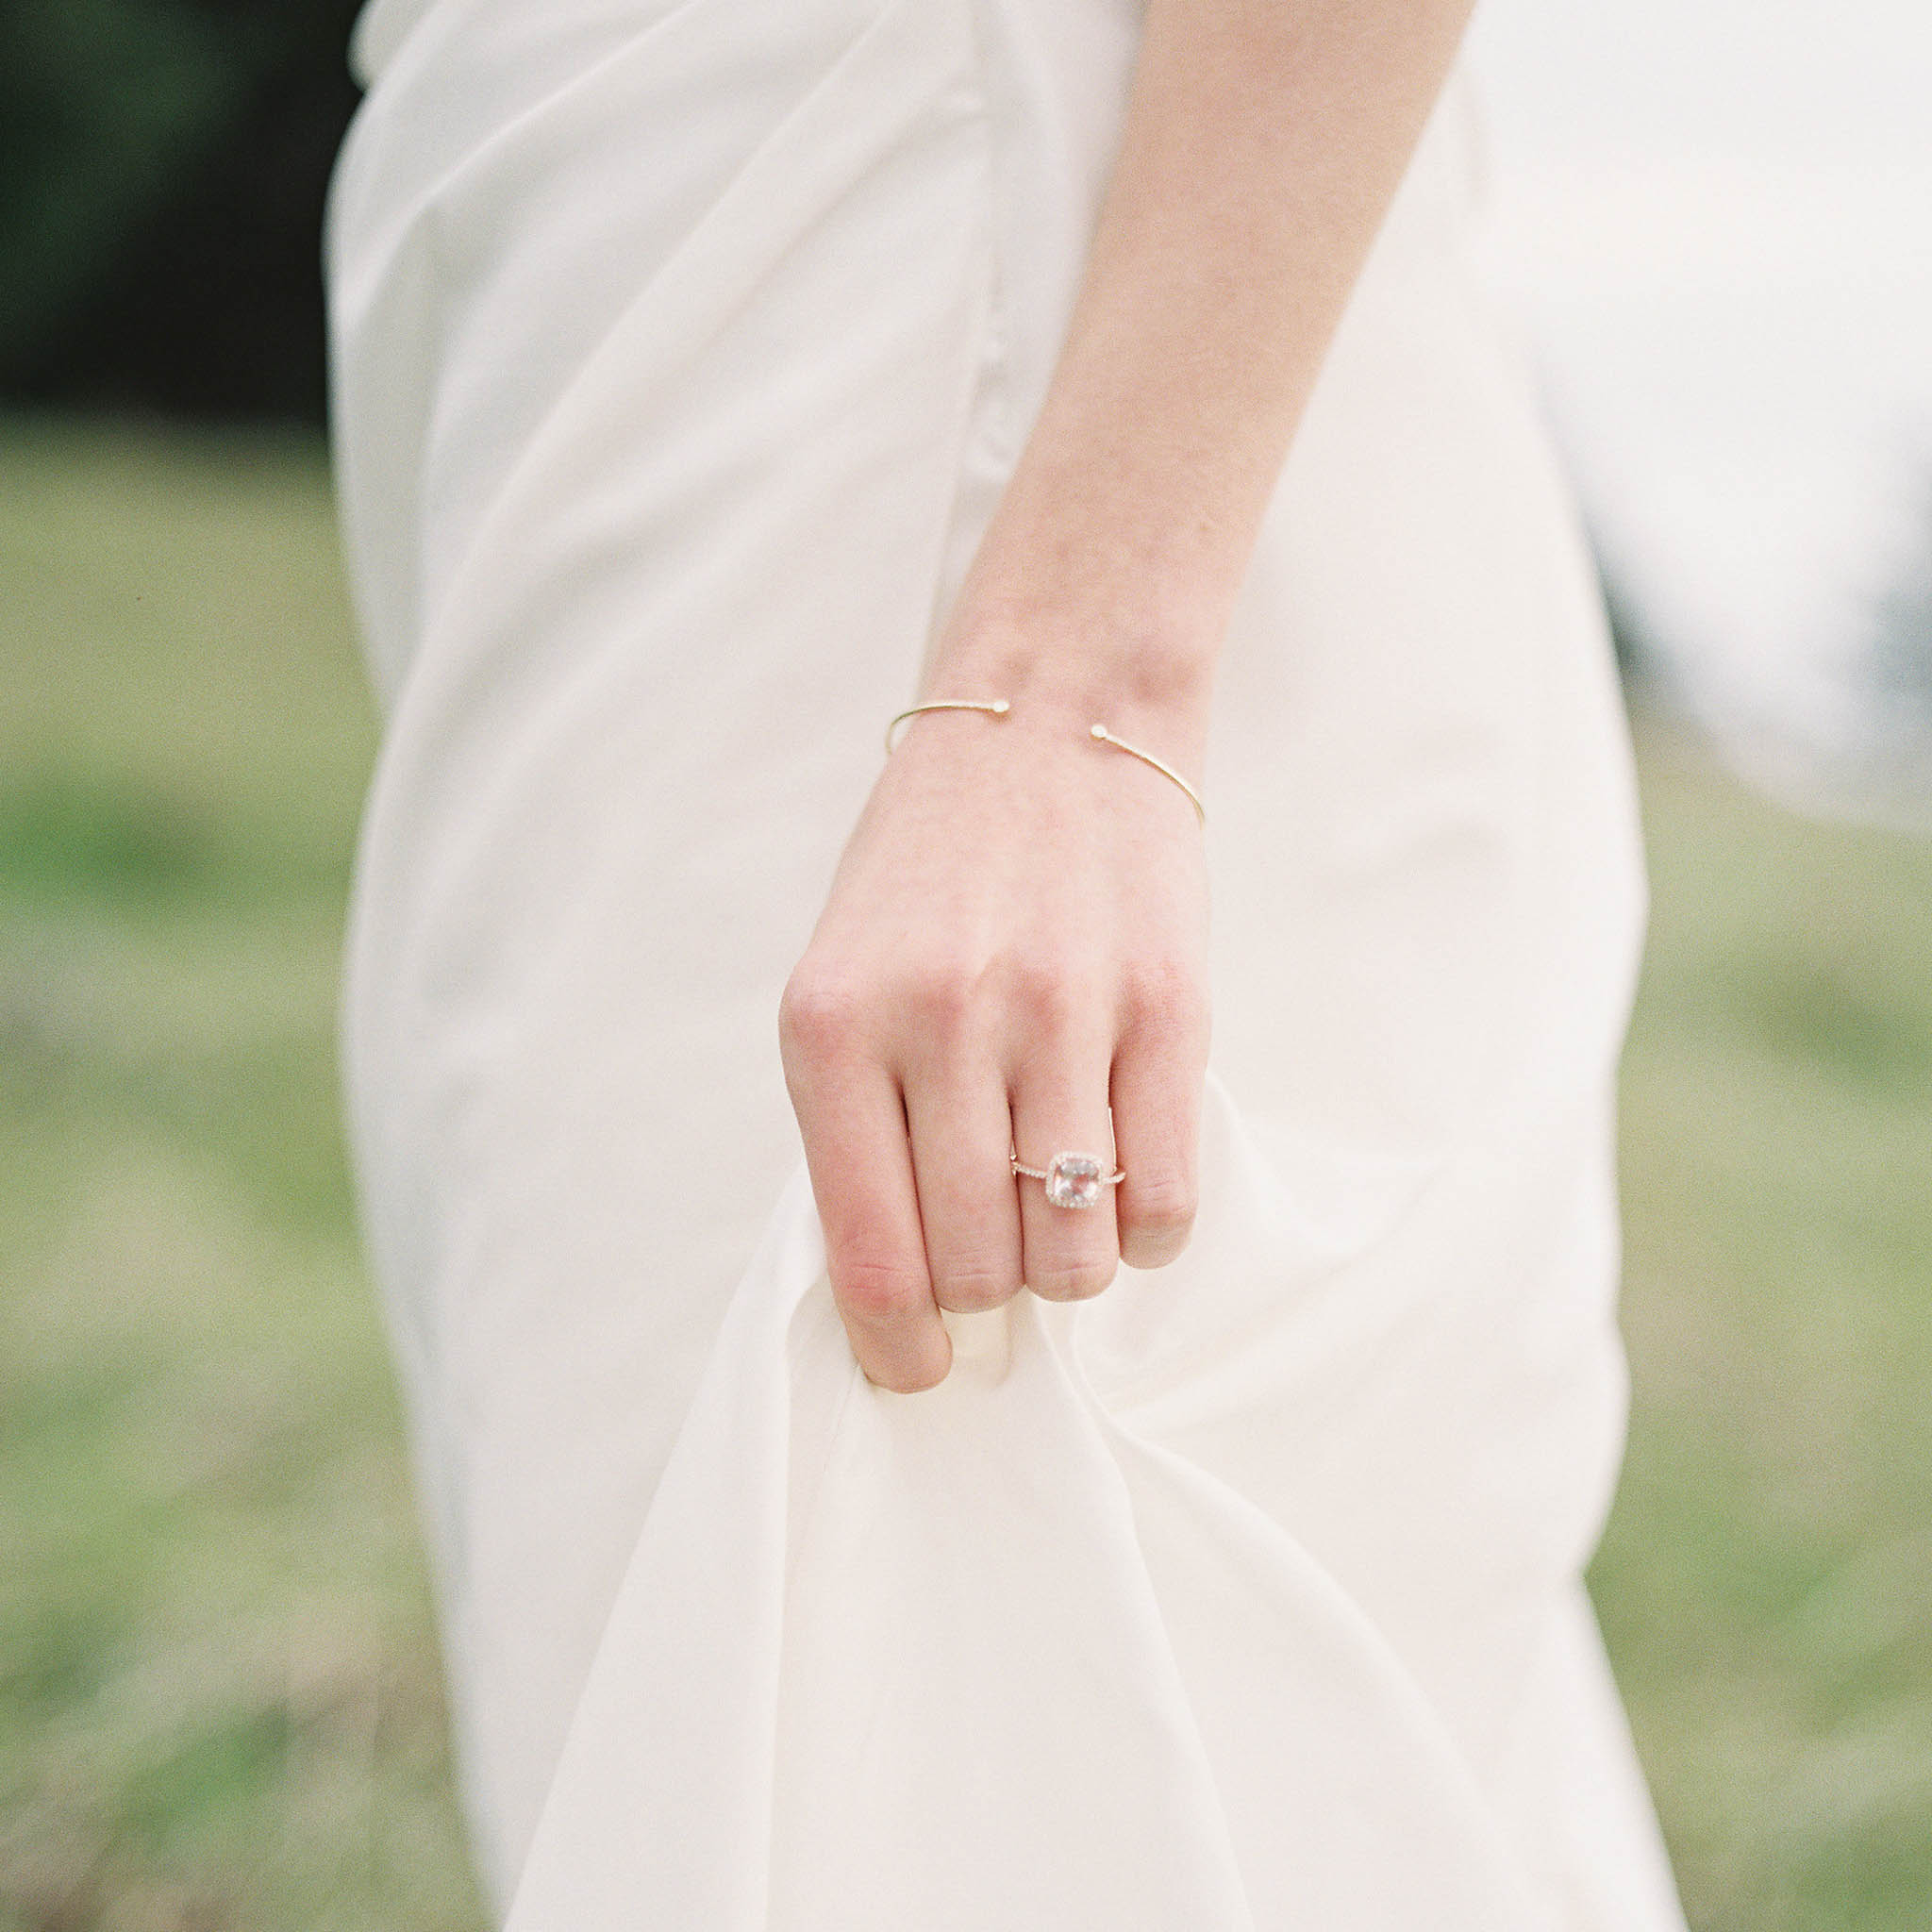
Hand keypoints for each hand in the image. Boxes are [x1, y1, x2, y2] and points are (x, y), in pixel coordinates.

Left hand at [778, 676, 1210, 1391]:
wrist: (1051, 720)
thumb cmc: (932, 869)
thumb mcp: (841, 980)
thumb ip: (856, 1127)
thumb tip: (897, 1294)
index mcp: (832, 1027)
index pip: (868, 1255)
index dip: (897, 1348)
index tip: (917, 1371)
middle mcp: (940, 1023)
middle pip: (977, 1271)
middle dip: (986, 1295)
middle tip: (995, 1253)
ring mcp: (1060, 1014)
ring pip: (1075, 1255)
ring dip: (1069, 1265)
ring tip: (1060, 1205)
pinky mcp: (1169, 1009)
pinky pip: (1167, 1204)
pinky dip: (1148, 1232)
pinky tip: (1125, 1182)